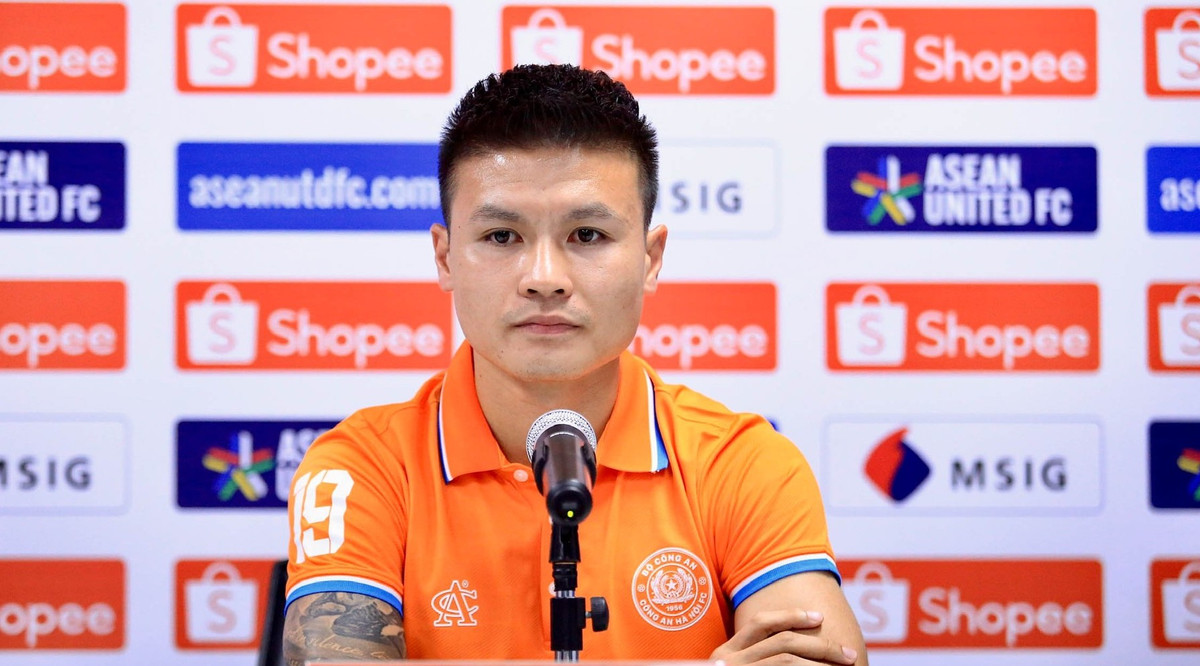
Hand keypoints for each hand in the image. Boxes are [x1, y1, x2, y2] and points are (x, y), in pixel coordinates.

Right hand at [710, 609, 857, 665]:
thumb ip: (756, 659)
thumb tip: (802, 646)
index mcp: (725, 654)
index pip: (761, 623)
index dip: (791, 616)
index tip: (819, 617)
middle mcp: (727, 662)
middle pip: (782, 642)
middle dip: (821, 646)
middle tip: (848, 655)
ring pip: (787, 660)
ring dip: (821, 662)